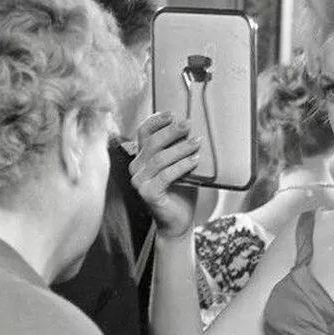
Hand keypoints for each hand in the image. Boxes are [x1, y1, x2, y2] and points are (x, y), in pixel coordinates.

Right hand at [130, 112, 200, 237]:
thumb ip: (177, 148)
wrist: (178, 220)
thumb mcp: (179, 164)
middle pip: (152, 143)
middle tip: (188, 125)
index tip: (173, 114)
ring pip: (159, 159)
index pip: (143, 132)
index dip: (156, 121)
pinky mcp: (147, 194)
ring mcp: (140, 182)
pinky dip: (181, 166)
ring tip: (197, 143)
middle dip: (171, 131)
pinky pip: (165, 175)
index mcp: (142, 157)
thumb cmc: (180, 190)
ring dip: (180, 149)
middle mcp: (136, 168)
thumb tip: (191, 128)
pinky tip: (195, 161)